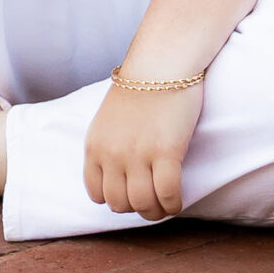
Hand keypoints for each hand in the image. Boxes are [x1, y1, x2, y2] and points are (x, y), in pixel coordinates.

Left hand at [83, 79, 202, 221]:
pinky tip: (178, 200)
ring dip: (156, 211)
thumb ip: (108, 145)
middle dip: (136, 208)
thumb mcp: (108, 118)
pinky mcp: (165, 151)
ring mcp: (137, 154)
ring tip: (166, 203)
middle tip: (152, 200)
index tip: (131, 192)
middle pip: (119, 204)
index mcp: (94, 145)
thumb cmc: (141, 86)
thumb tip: (119, 175)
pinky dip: (173, 204)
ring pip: (143, 205)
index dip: (116, 198)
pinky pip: (168, 195)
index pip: (96, 194)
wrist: (162, 61)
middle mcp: (112, 153)